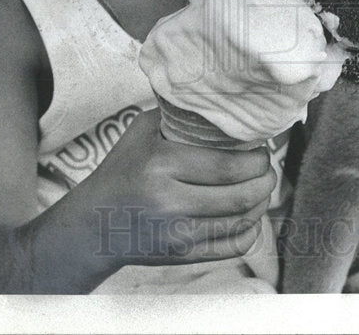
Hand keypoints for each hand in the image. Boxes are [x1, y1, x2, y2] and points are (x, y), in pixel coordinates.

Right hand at [70, 108, 276, 272]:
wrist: (91, 225)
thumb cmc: (122, 170)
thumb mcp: (142, 132)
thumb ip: (179, 115)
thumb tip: (222, 102)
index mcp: (161, 164)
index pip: (228, 166)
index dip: (256, 160)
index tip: (261, 151)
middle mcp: (169, 202)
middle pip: (240, 196)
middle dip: (265, 180)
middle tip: (267, 169)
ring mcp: (176, 234)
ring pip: (241, 221)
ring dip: (261, 203)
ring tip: (261, 188)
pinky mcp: (181, 257)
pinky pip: (233, 246)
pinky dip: (250, 230)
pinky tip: (249, 215)